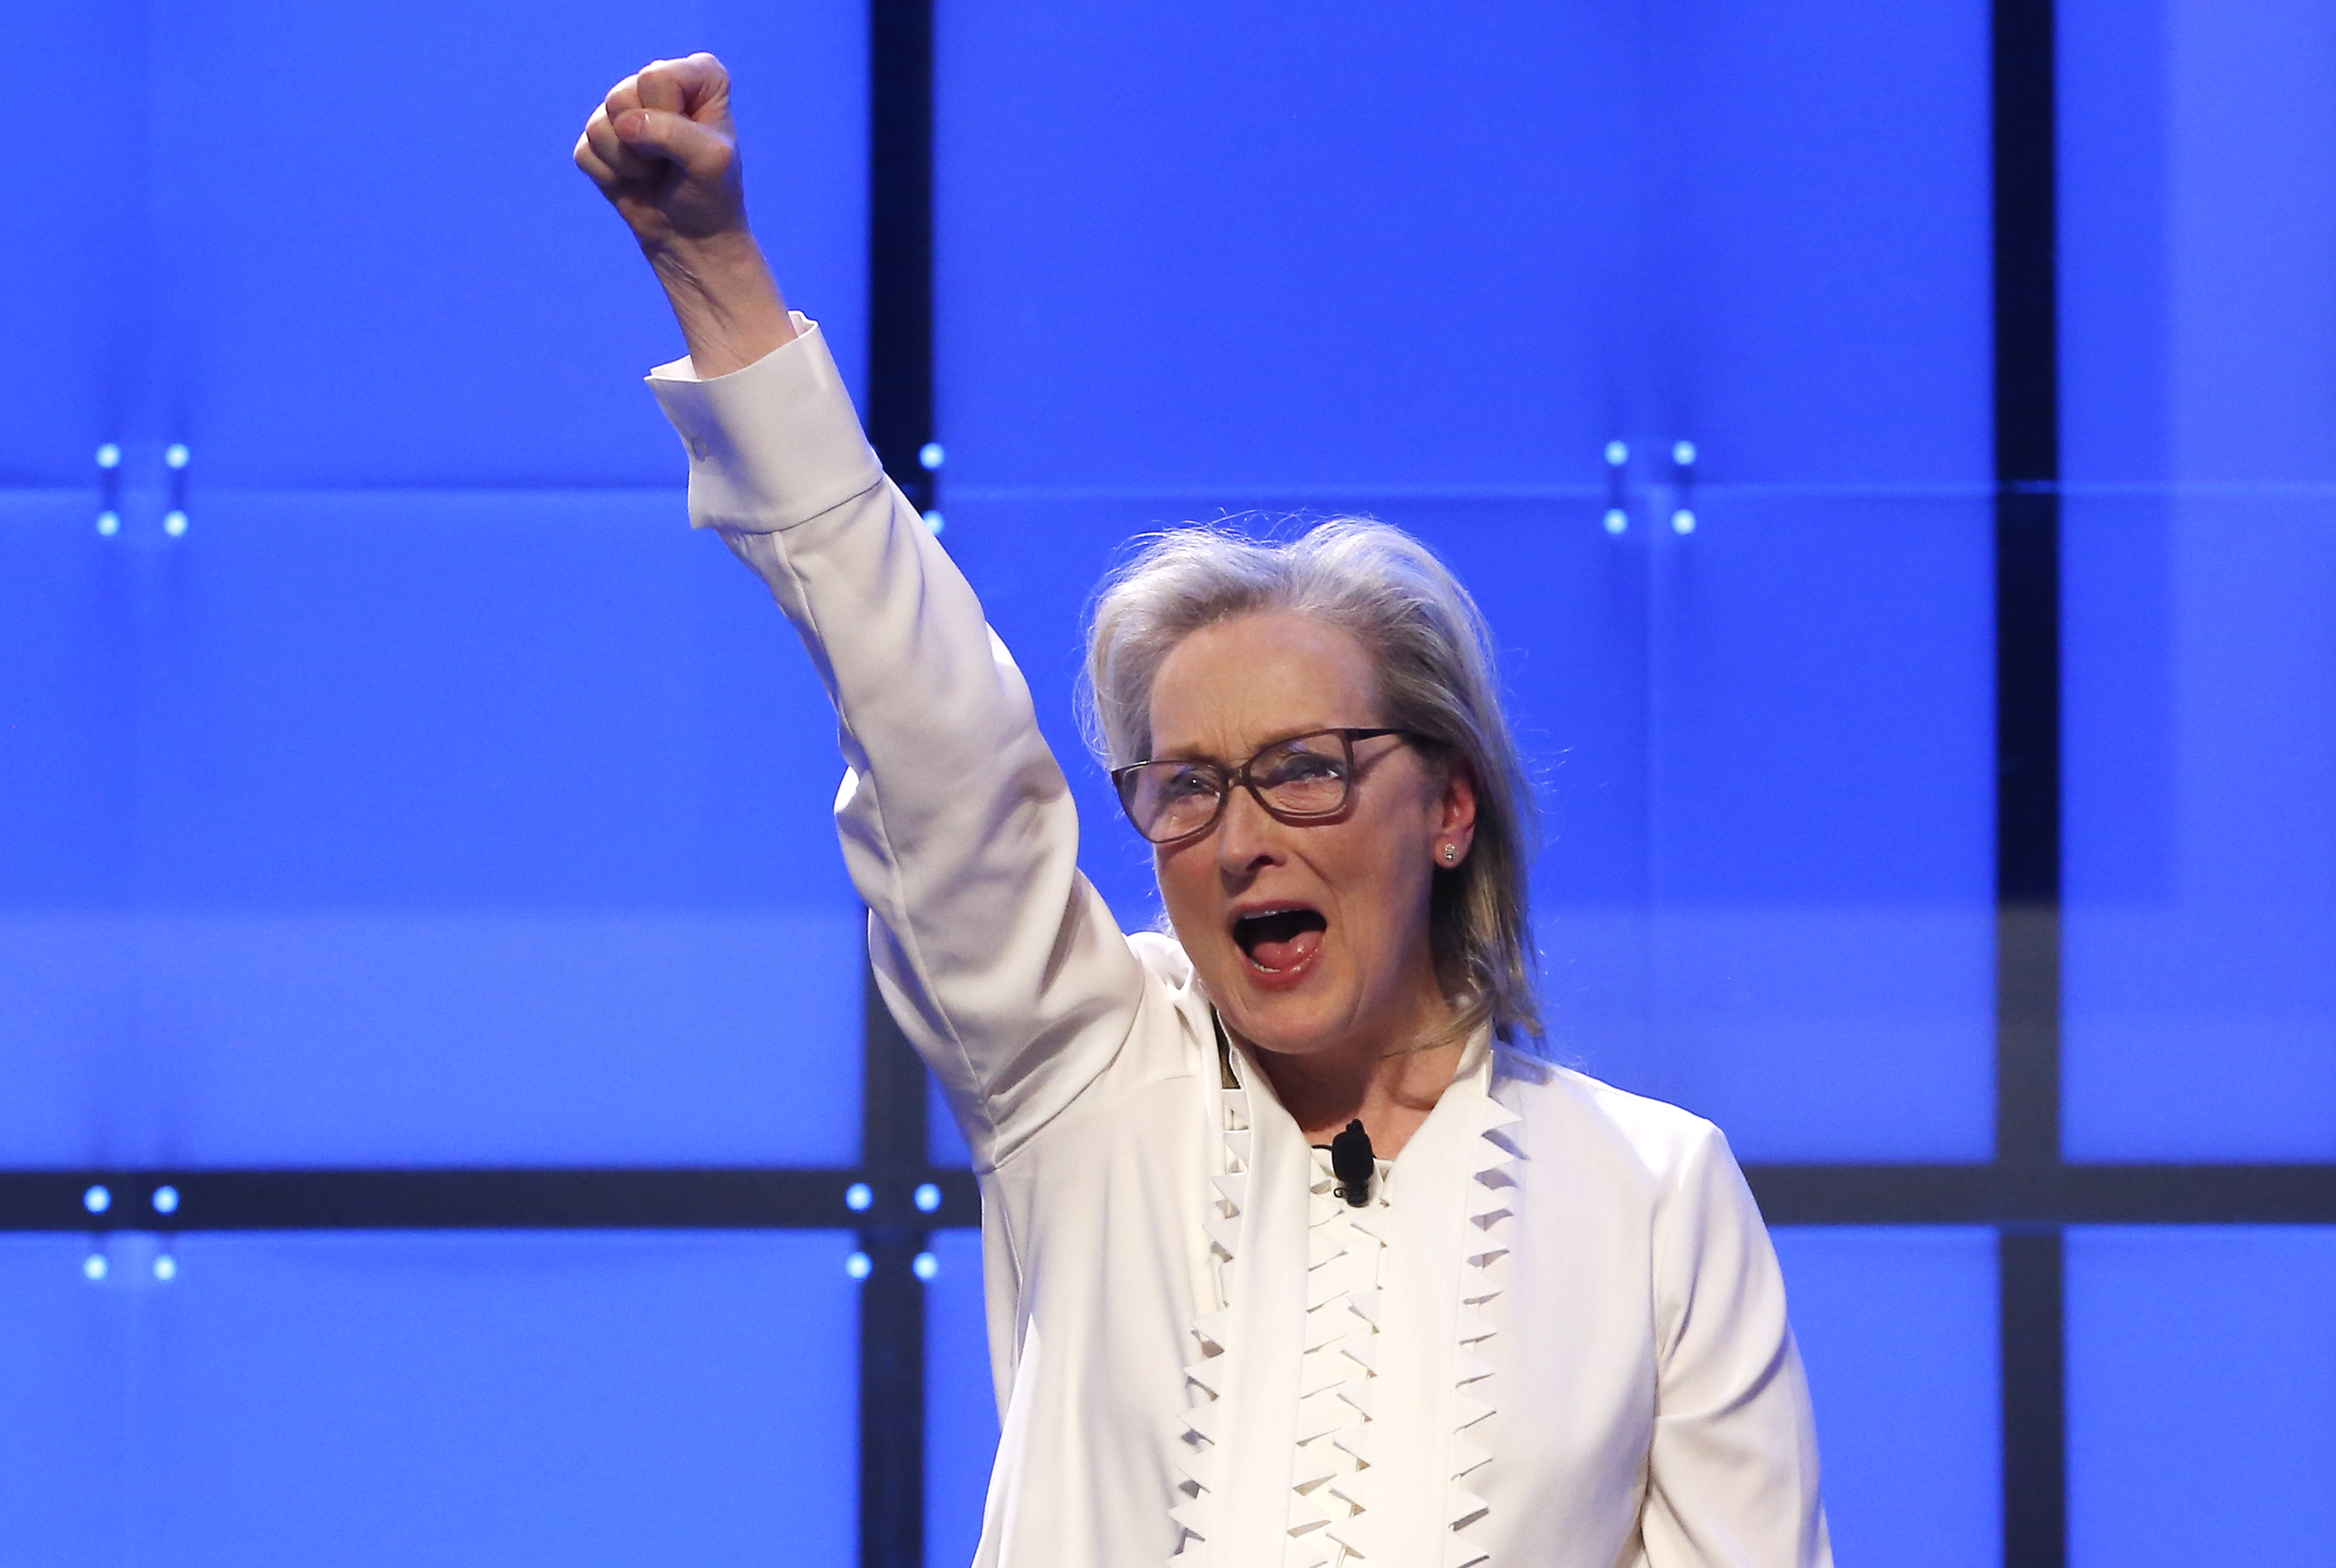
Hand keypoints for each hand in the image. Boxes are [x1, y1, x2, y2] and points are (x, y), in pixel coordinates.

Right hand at [575, 53, 745, 253]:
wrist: (692, 239)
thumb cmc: (710, 194)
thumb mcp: (710, 161)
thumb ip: (672, 133)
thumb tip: (623, 126)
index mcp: (699, 75)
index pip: (656, 78)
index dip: (668, 118)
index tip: (692, 142)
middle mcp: (660, 81)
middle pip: (622, 96)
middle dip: (644, 141)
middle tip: (669, 161)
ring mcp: (627, 108)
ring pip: (599, 124)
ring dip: (627, 162)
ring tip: (654, 171)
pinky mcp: (600, 138)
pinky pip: (586, 151)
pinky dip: (610, 176)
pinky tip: (632, 180)